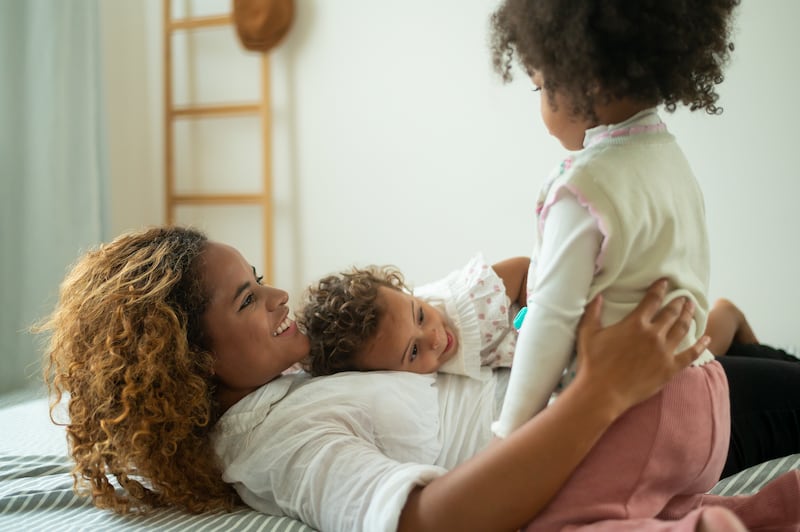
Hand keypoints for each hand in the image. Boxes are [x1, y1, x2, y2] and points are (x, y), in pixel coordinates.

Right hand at [574, 279, 707, 413]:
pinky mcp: (670, 369)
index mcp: (635, 323)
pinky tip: (707, 338)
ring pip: (682, 329)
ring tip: (692, 309)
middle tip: (683, 296)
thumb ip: (593, 312)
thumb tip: (598, 296)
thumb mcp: (587, 333)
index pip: (652, 300)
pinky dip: (701, 345)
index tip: (665, 282)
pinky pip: (691, 354)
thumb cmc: (592, 363)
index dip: (659, 289)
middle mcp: (653, 334)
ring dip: (689, 316)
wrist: (602, 392)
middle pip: (671, 313)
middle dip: (678, 302)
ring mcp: (664, 352)